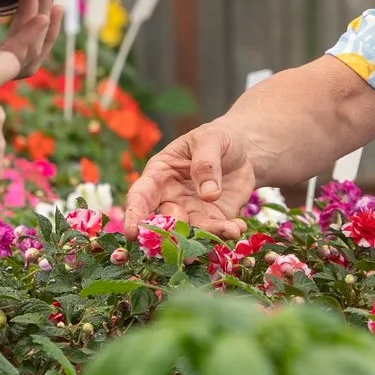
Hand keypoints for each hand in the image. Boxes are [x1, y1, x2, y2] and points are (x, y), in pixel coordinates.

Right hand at [123, 121, 258, 237]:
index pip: (140, 196)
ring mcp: (192, 211)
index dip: (134, 215)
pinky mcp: (213, 219)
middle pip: (164, 222)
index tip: (131, 233)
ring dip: (207, 236)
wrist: (243, 149)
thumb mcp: (209, 139)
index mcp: (159, 175)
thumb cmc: (216, 138)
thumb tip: (208, 194)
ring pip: (192, 231)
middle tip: (185, 234)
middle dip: (172, 233)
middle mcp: (171, 198)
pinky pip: (216, 231)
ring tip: (229, 230)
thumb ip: (205, 163)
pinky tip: (238, 227)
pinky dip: (227, 232)